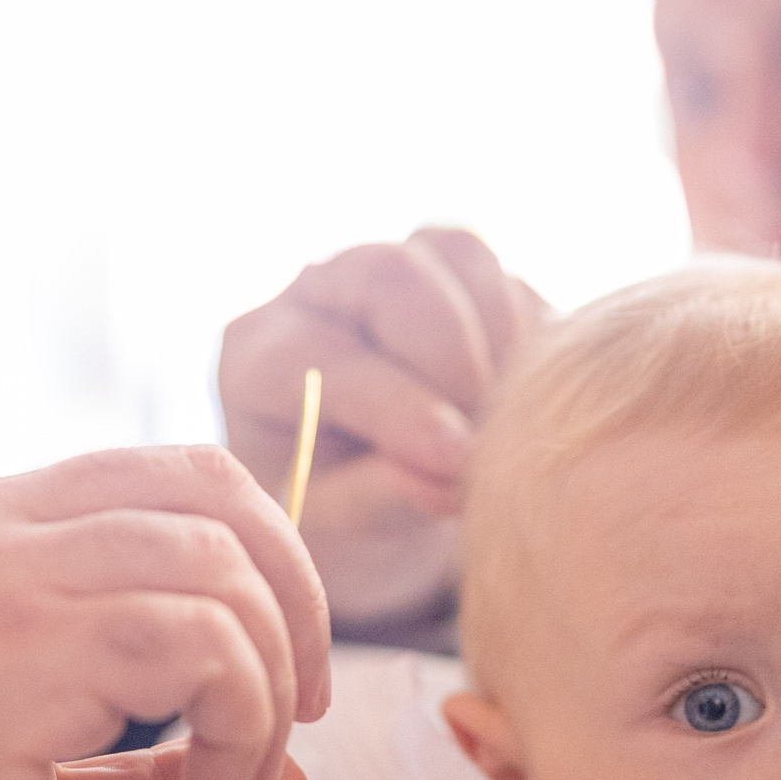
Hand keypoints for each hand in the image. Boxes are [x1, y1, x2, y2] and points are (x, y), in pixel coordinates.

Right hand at [0, 445, 329, 779]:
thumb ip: (168, 773)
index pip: (171, 475)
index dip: (262, 556)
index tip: (283, 667)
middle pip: (213, 495)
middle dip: (294, 606)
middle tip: (295, 718)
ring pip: (217, 568)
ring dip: (266, 684)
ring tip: (233, 779)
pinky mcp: (14, 655)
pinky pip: (199, 643)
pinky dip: (237, 721)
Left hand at [219, 228, 546, 626]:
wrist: (370, 493)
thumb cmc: (337, 516)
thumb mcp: (342, 530)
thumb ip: (380, 499)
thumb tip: (446, 479)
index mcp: (259, 360)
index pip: (317, 356)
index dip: (392, 405)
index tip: (455, 460)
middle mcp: (314, 294)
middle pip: (388, 273)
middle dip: (450, 356)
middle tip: (481, 436)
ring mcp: (383, 268)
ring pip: (451, 249)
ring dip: (494, 337)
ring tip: (497, 416)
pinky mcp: (447, 268)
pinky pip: (501, 272)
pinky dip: (521, 329)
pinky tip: (514, 394)